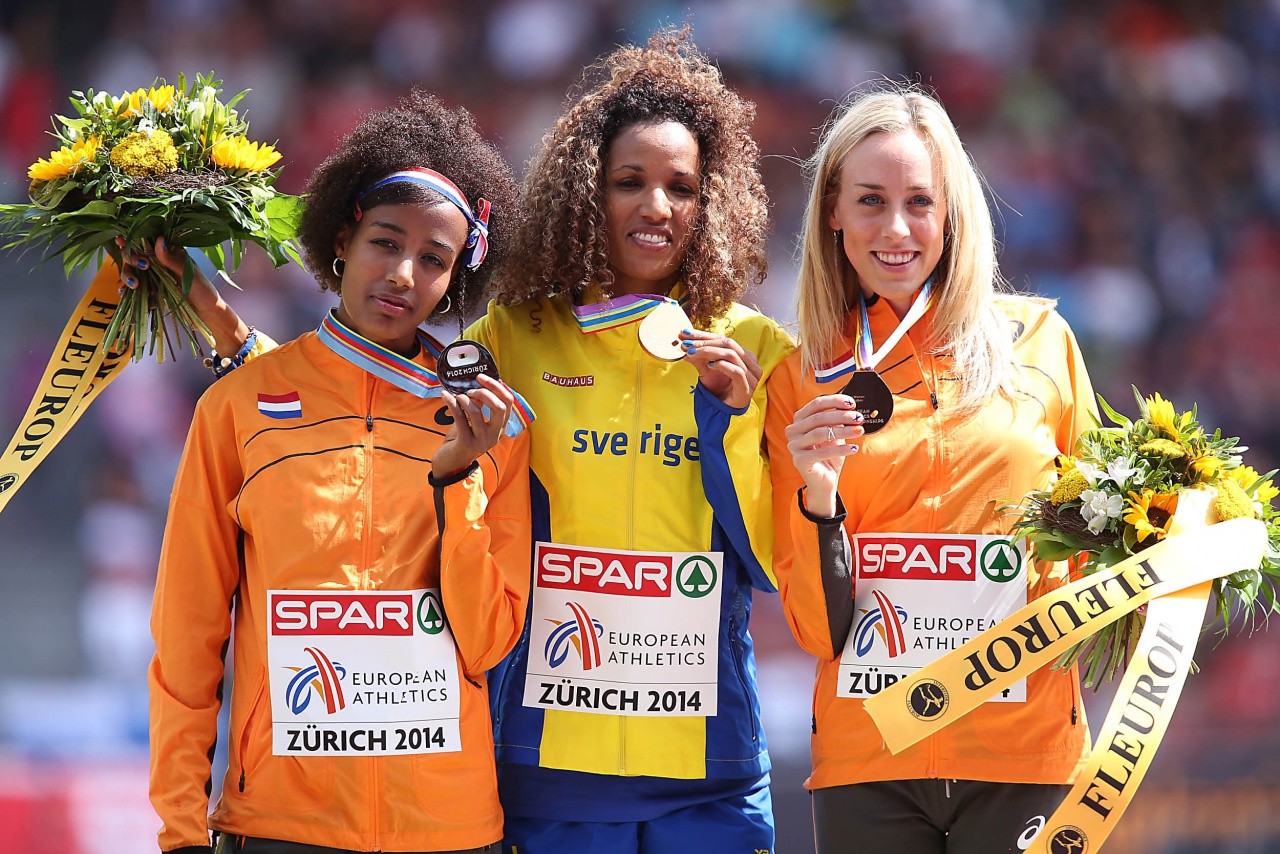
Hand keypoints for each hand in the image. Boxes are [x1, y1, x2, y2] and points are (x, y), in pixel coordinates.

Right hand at [115, 236, 249, 356]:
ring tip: (135, 285)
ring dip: (127, 276)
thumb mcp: (188, 273)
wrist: (207, 315)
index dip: (132, 240)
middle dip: (130, 259)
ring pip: (132, 272)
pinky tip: (128, 295)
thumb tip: (158, 240)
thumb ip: (171, 259)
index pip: (146, 241)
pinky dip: (129, 293)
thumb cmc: (203, 291)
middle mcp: (158, 263)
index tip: (122, 241)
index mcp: (169, 253)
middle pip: (133, 255)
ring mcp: (153, 278)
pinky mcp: (151, 292)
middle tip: (142, 266)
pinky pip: (134, 291)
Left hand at [431, 374, 514, 477]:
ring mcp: (482, 440)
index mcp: (500, 428)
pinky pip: (460, 418)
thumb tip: (478, 386)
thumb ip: (479, 406)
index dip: (498, 387)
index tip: (484, 378)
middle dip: (486, 391)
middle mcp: (495, 435)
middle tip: (472, 388)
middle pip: (500, 407)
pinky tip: (445, 396)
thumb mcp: (473, 422)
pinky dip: (451, 403)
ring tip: (457, 397)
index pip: (508, 403)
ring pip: (477, 411)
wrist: (450, 464)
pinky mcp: (466, 443)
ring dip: (464, 399)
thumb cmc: (462, 440)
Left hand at [679, 329, 762, 409]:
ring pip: (731, 355)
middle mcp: (751, 362)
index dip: (704, 335)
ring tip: (692, 353)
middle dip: (704, 342)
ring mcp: (752, 375)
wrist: (723, 411)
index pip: (723, 339)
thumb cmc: (719, 388)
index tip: (685, 333)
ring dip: (709, 352)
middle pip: (728, 344)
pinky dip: (722, 365)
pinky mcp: (747, 387)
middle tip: (686, 342)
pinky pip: (736, 371)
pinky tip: (710, 365)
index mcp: (744, 355)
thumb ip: (698, 355)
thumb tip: (684, 342)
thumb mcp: (707, 368)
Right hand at [783, 394, 864, 517]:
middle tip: (858, 418)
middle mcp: (793, 430)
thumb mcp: (835, 434)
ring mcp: (794, 446)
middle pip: (818, 417)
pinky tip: (854, 448)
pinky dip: (840, 449)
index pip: (816, 404)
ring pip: (820, 433)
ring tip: (859, 431)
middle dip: (841, 416)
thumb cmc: (830, 455)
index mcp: (800, 420)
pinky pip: (821, 452)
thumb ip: (838, 421)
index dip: (834, 401)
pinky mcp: (799, 460)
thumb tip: (849, 409)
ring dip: (843, 431)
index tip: (851, 403)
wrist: (825, 480)